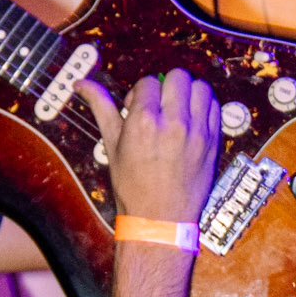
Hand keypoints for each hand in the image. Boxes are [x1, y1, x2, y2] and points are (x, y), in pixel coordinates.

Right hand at [79, 69, 219, 226]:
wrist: (160, 219)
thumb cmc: (132, 186)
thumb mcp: (112, 145)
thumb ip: (101, 107)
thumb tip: (81, 83)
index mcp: (143, 122)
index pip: (147, 82)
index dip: (140, 93)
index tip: (138, 109)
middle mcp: (173, 123)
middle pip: (177, 77)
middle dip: (165, 87)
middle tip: (159, 105)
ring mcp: (197, 132)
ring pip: (200, 86)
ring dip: (187, 93)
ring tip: (178, 110)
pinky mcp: (213, 141)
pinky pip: (214, 106)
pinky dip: (203, 107)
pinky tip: (191, 120)